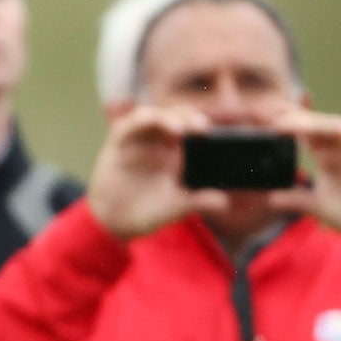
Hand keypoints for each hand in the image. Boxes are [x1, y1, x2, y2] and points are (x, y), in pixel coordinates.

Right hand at [86, 104, 228, 240]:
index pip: (190, 128)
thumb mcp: (178, 206)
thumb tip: (225, 201)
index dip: (200, 125)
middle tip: (200, 127)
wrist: (116, 224)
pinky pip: (126, 126)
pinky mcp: (117, 144)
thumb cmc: (147, 212)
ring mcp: (137, 142)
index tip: (210, 133)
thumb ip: (200, 201)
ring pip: (152, 116)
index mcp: (174, 152)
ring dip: (165, 117)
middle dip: (188, 117)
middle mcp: (157, 143)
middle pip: (174, 117)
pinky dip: (137, 121)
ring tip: (179, 128)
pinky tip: (147, 119)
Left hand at [267, 110, 340, 243]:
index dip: (286, 124)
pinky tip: (326, 130)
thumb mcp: (314, 205)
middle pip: (316, 124)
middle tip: (268, 114)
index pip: (303, 132)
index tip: (262, 121)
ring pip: (333, 127)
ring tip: (287, 123)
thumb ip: (292, 199)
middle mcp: (339, 148)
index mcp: (325, 155)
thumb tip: (267, 198)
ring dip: (311, 123)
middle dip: (294, 116)